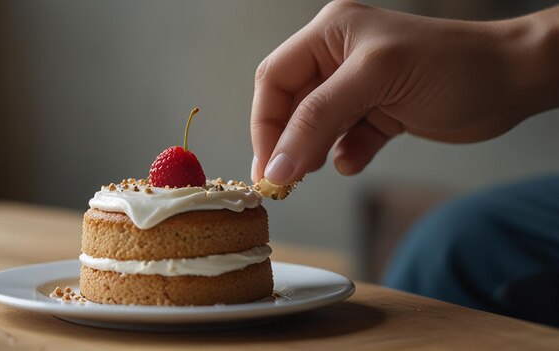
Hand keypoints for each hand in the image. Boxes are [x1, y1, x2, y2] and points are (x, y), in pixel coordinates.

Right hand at [250, 0, 558, 183]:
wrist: (512, 82)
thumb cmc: (452, 64)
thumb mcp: (376, 81)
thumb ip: (319, 120)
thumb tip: (277, 163)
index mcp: (331, 34)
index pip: (275, 78)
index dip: (265, 122)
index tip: (267, 164)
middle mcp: (339, 58)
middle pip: (292, 104)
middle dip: (286, 141)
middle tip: (282, 180)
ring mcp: (359, 87)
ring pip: (315, 125)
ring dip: (313, 151)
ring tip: (314, 171)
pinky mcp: (378, 112)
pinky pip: (346, 138)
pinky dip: (346, 154)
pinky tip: (354, 160)